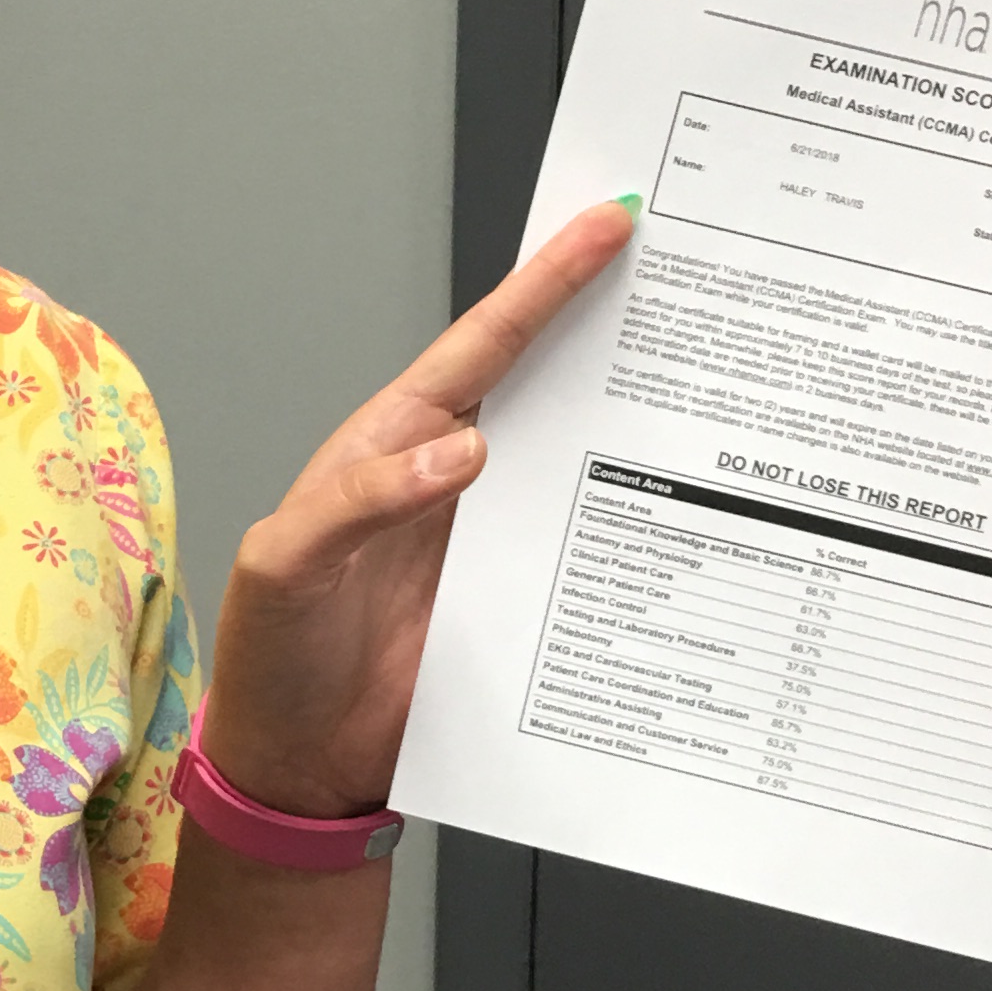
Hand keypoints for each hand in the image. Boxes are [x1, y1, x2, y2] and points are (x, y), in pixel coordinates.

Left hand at [198, 199, 635, 815]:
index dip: (545, 284)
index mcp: (395, 443)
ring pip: (586, 464)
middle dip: (617, 328)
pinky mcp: (524, 600)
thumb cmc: (274, 653)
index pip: (481, 346)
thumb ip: (362, 501)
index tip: (606, 225)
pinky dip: (643, 529)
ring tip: (718, 377)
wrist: (297, 766)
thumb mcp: (289, 565)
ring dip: (646, 426)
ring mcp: (496, 538)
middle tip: (691, 273)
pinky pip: (593, 552)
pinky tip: (696, 511)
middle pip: (551, 386)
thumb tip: (461, 454)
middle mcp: (456, 479)